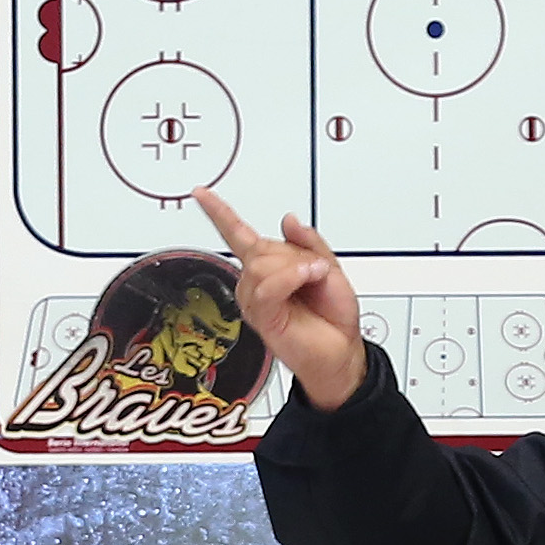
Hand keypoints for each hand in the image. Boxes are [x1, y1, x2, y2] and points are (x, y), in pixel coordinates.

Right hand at [195, 190, 367, 411]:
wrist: (342, 351)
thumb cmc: (333, 316)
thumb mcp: (329, 268)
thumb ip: (309, 241)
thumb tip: (288, 219)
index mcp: (270, 266)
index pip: (238, 234)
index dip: (219, 213)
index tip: (201, 194)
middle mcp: (257, 282)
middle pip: (259, 247)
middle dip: (294, 254)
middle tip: (316, 272)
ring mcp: (256, 299)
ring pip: (260, 264)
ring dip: (295, 267)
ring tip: (314, 278)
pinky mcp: (261, 315)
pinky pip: (266, 287)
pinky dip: (290, 278)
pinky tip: (306, 279)